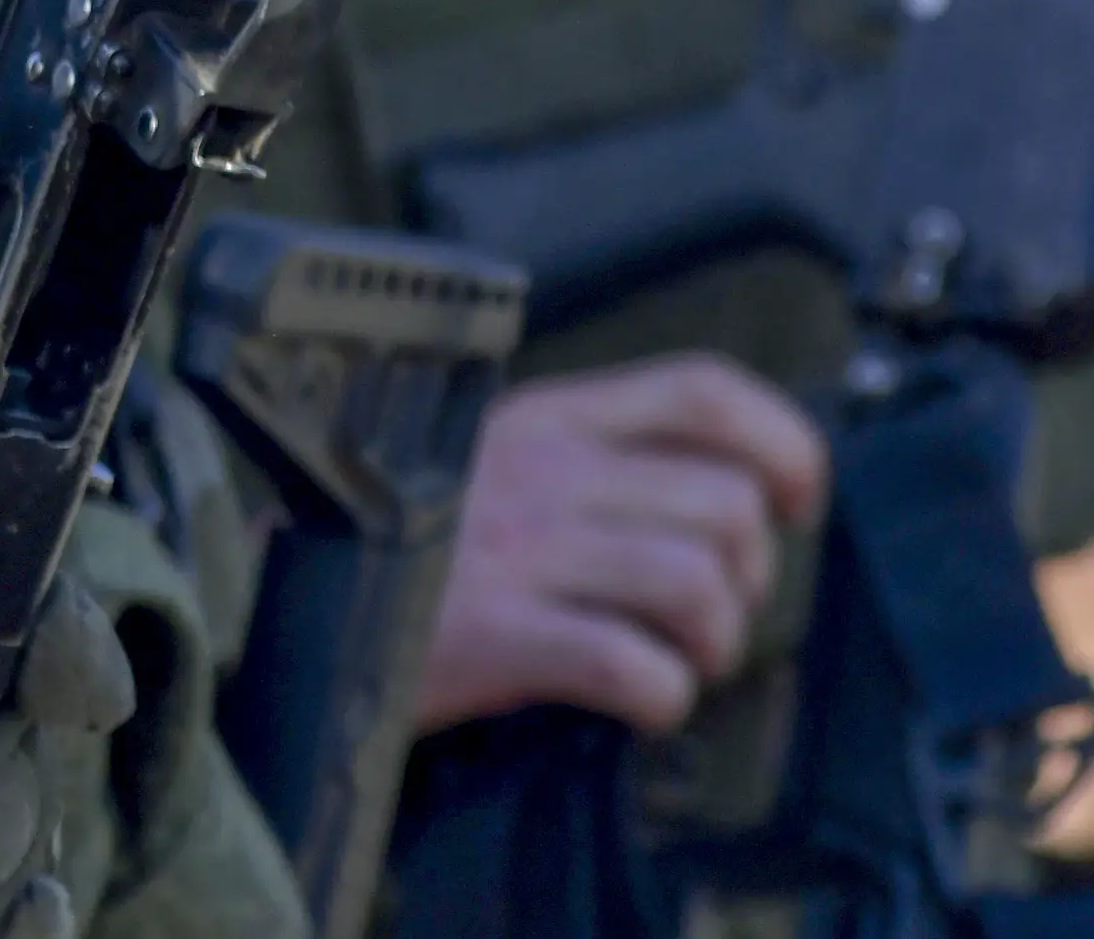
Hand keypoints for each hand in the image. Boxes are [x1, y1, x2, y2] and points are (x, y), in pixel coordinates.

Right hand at [409, 356, 829, 734]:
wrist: (297, 611)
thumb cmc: (415, 546)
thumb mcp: (496, 462)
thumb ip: (595, 460)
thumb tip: (730, 495)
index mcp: (547, 415)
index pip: (702, 392)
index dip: (781, 443)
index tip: (797, 499)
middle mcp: (541, 470)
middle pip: (726, 505)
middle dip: (751, 578)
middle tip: (711, 613)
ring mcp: (520, 552)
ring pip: (699, 587)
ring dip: (714, 643)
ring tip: (679, 660)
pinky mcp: (499, 637)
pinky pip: (638, 670)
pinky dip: (663, 699)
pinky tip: (639, 702)